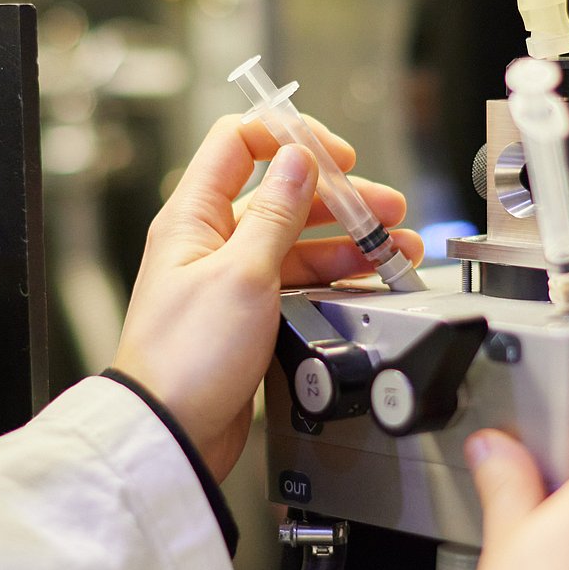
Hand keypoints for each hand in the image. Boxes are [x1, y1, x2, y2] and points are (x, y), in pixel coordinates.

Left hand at [113, 115, 423, 481]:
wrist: (172, 431)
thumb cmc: (186, 359)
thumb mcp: (242, 274)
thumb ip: (275, 214)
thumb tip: (297, 159)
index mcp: (192, 217)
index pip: (238, 142)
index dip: (289, 138)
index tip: (335, 156)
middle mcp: (209, 242)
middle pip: (281, 194)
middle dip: (339, 197)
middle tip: (387, 212)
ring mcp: (230, 278)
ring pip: (297, 241)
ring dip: (348, 240)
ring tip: (396, 249)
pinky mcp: (248, 314)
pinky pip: (298, 281)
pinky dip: (335, 278)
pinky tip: (369, 281)